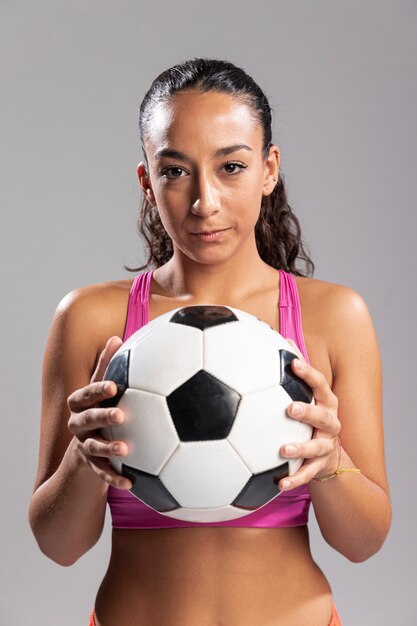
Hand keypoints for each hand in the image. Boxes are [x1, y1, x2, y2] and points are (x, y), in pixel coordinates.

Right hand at [67, 336, 131, 489]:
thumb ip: (107, 366)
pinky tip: (131, 484)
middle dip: (102, 415)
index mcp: (81, 404)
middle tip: (121, 415)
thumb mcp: (100, 388)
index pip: (86, 394)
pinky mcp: (92, 465)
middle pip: (87, 419)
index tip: (115, 386)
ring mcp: (84, 445)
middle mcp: (79, 424)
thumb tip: (117, 337)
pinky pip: (102, 473)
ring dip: (108, 447)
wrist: (83, 447)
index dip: (98, 390)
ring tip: (124, 449)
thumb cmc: (98, 408)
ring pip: (93, 446)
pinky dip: (115, 478)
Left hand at [277, 338, 340, 489]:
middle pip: (323, 414)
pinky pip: (307, 474)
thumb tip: (278, 336)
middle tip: (289, 408)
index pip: (320, 384)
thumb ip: (294, 372)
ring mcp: (326, 445)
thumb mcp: (307, 395)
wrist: (328, 457)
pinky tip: (278, 484)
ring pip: (317, 446)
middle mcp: (330, 422)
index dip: (308, 373)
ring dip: (301, 447)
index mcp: (325, 402)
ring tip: (283, 449)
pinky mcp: (320, 466)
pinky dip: (294, 480)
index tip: (292, 362)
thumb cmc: (311, 417)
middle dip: (308, 410)